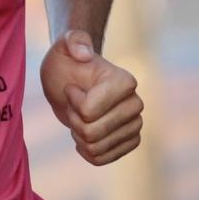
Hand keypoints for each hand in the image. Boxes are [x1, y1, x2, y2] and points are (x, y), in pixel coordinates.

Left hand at [40, 29, 144, 166]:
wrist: (73, 83)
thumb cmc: (67, 63)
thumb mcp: (62, 47)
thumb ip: (72, 40)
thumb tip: (84, 53)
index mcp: (125, 81)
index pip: (88, 111)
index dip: (72, 101)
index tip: (73, 87)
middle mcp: (136, 104)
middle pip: (92, 132)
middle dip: (74, 120)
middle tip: (75, 104)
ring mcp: (135, 125)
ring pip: (95, 148)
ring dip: (79, 135)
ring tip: (80, 117)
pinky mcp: (130, 142)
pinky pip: (102, 159)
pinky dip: (86, 151)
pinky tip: (84, 134)